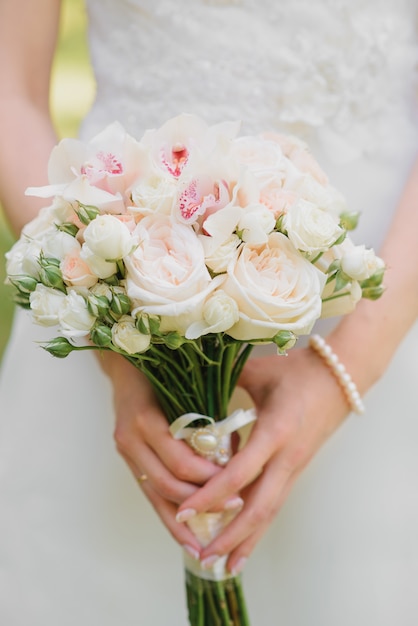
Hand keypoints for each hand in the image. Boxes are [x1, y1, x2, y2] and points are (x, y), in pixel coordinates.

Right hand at [102, 352, 220, 554]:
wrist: (126, 361)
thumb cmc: (163, 367)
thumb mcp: (186, 385)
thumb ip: (207, 415)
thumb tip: (238, 450)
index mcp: (146, 418)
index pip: (181, 462)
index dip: (210, 481)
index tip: (238, 491)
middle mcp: (130, 438)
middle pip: (166, 484)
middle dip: (200, 504)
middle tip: (231, 513)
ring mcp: (125, 448)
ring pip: (153, 494)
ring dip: (179, 521)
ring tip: (202, 545)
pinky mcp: (127, 455)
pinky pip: (147, 489)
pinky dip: (165, 512)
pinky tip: (182, 531)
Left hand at [175, 345, 351, 573]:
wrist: (343, 376)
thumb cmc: (298, 370)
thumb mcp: (258, 373)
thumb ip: (222, 383)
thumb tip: (187, 392)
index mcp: (276, 431)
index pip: (240, 472)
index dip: (211, 495)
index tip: (185, 511)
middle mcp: (287, 457)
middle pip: (259, 507)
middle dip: (231, 535)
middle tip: (204, 557)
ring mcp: (296, 467)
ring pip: (270, 511)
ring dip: (247, 539)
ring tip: (225, 566)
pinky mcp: (298, 469)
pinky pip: (276, 502)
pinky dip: (259, 525)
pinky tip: (245, 541)